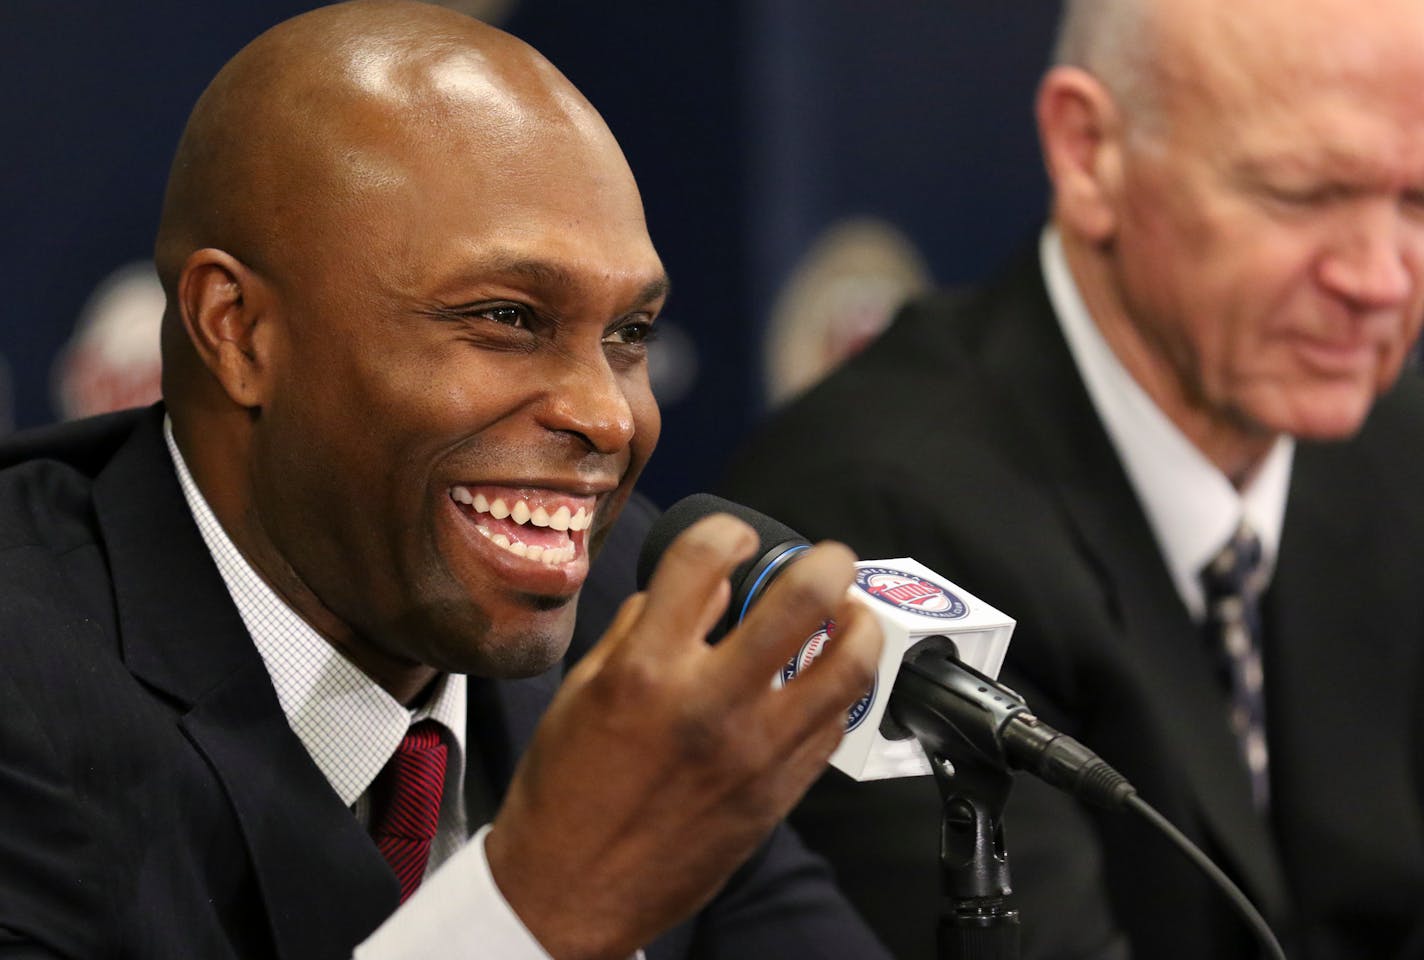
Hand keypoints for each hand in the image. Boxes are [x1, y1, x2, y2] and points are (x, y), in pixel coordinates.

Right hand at [484, 512, 881, 959]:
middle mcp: (709, 703)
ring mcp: (755, 751)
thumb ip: (640, 628)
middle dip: (826, 561)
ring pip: (847, 666)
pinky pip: (834, 726)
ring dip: (858, 625)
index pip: (705, 561)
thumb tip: (704, 587)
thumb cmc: (565, 789)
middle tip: (827, 558)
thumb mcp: (580, 691)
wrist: (571, 893)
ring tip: (848, 615)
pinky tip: (822, 682)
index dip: (727, 531)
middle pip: (802, 600)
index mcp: (645, 670)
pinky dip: (837, 692)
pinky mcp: (779, 793)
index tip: (736, 538)